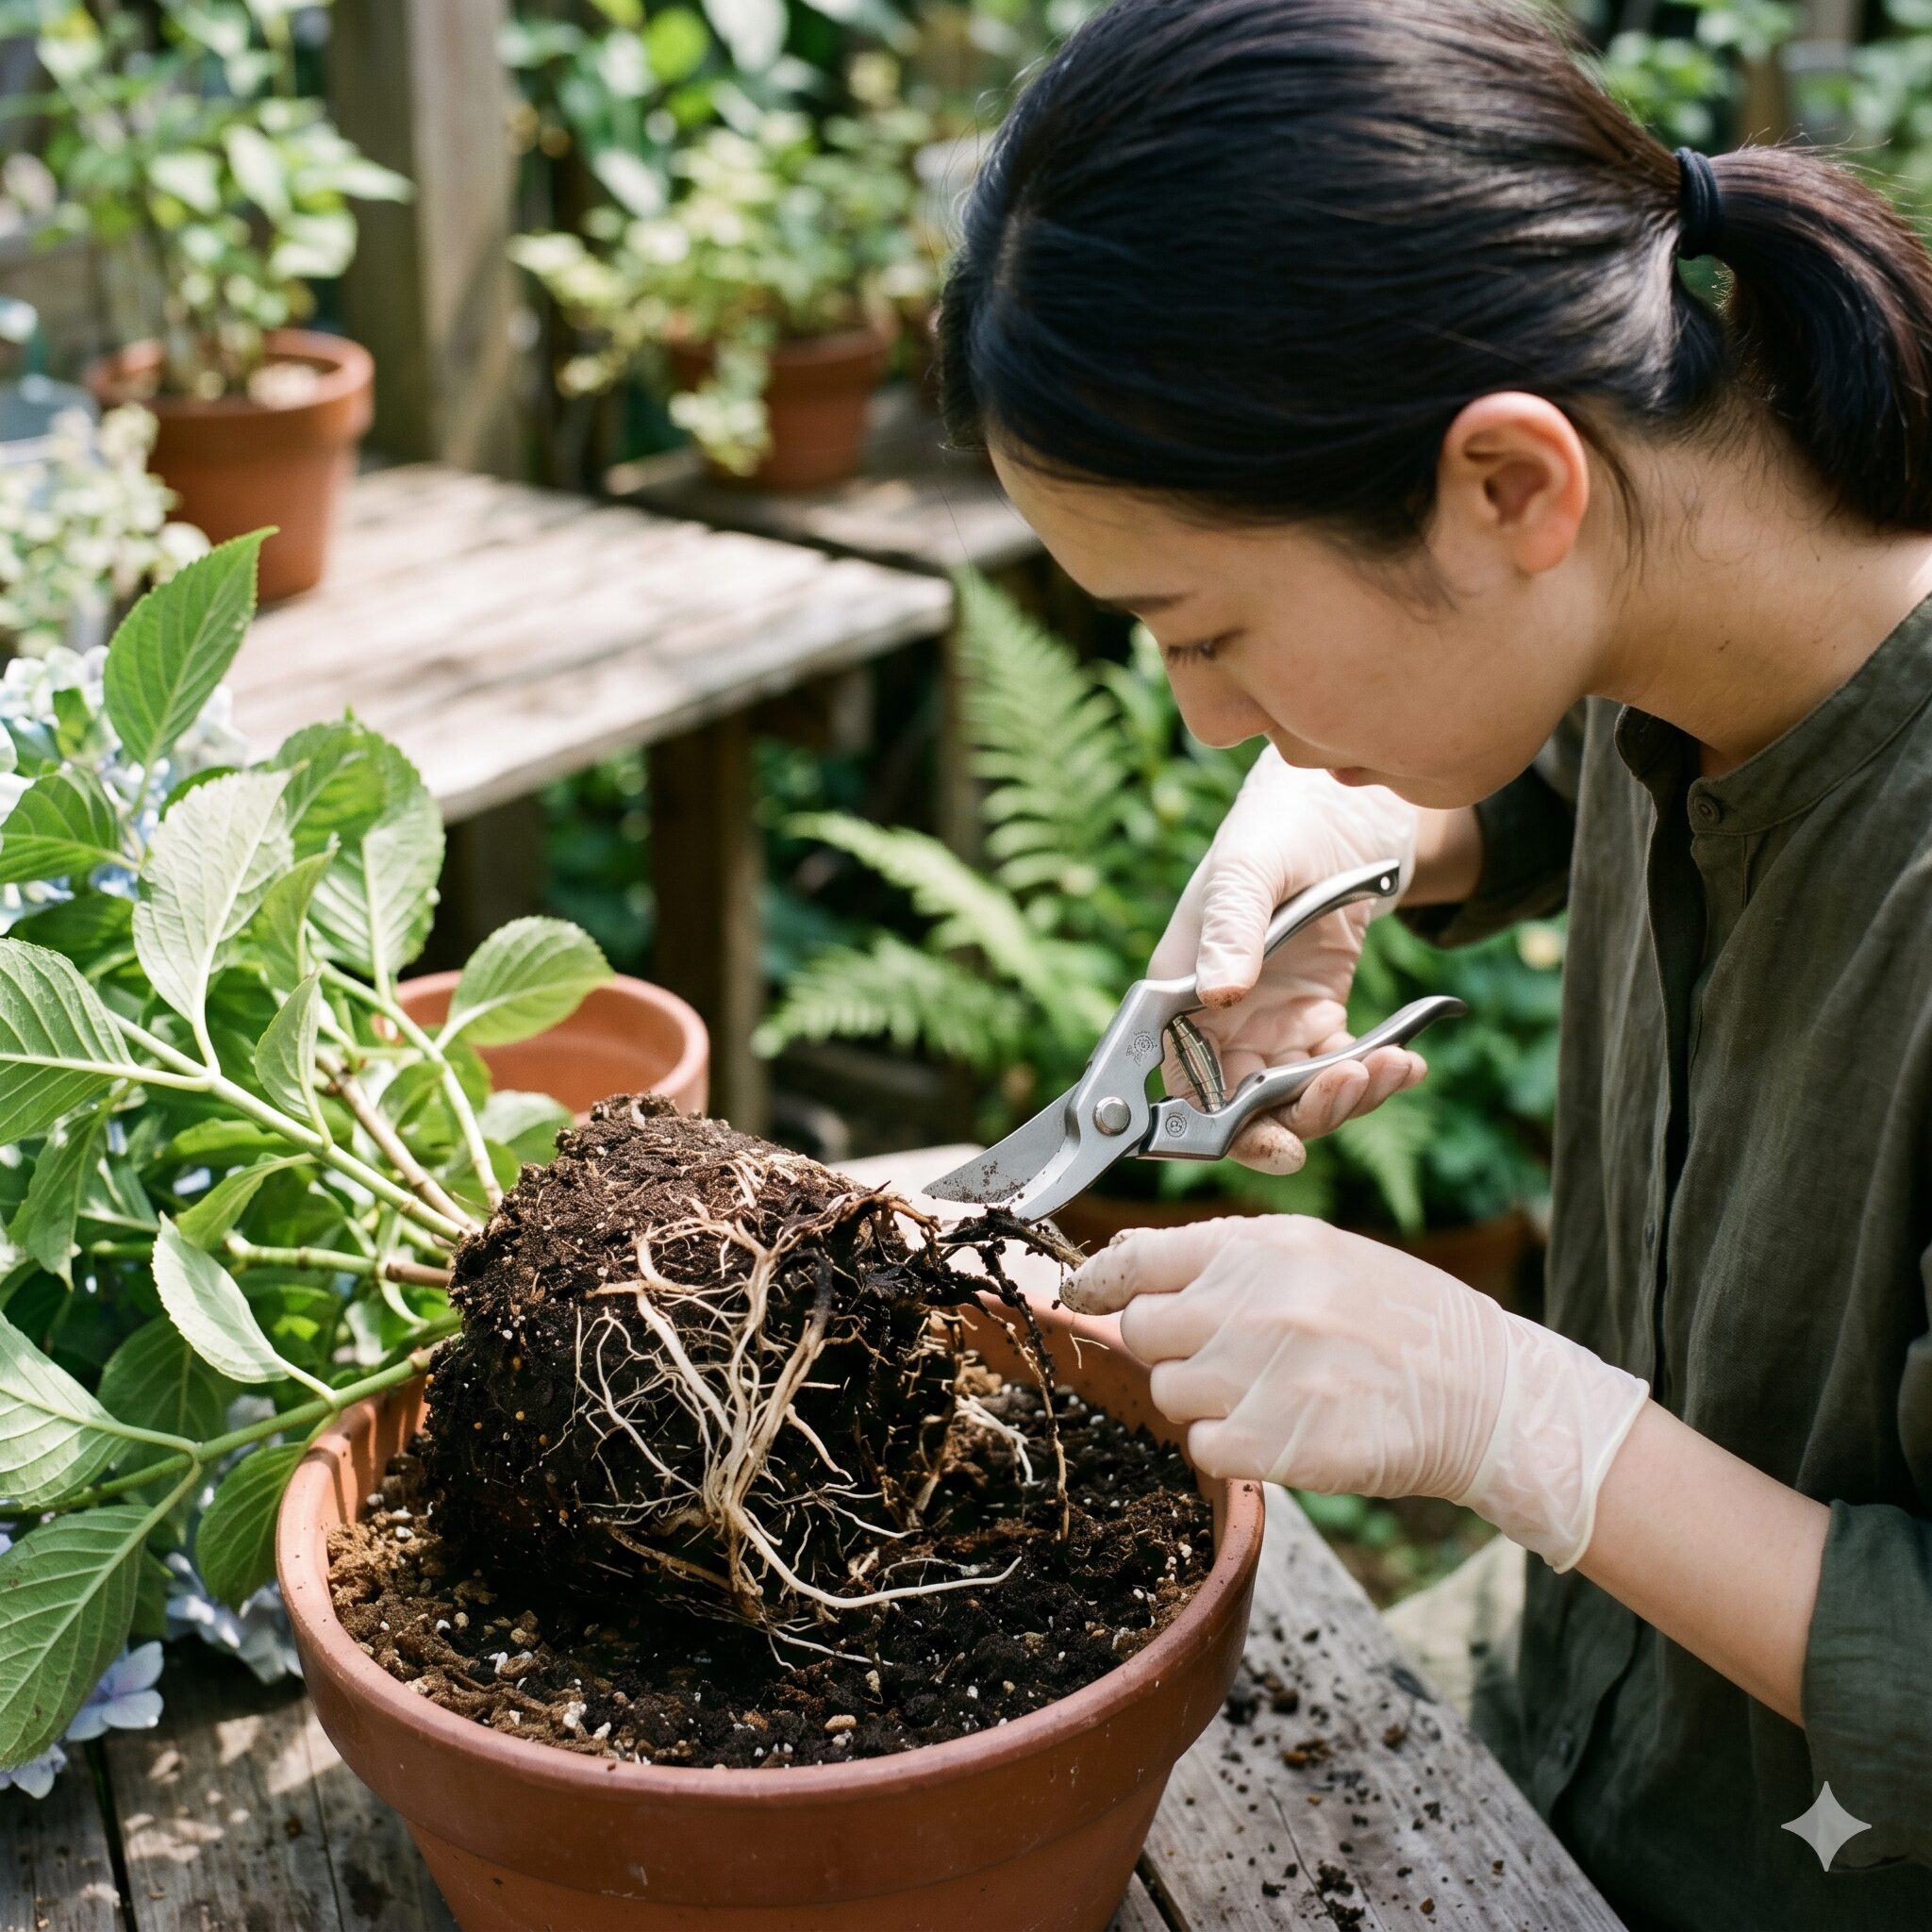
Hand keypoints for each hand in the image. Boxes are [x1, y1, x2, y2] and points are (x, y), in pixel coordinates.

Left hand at [1066, 1216, 1648, 1570]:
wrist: (1481, 1389)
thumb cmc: (1391, 1315)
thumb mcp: (1313, 1253)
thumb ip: (1222, 1261)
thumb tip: (1123, 1271)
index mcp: (1259, 1247)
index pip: (1138, 1258)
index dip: (1098, 1282)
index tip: (1079, 1297)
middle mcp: (1254, 1304)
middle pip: (1141, 1331)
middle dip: (1167, 1347)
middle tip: (1217, 1355)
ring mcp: (1265, 1375)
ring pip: (1170, 1393)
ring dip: (1203, 1399)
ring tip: (1266, 1390)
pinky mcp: (1279, 1443)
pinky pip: (1205, 1447)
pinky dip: (1230, 1446)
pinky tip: (1279, 1427)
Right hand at [1154, 750, 1424, 1174]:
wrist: (1344, 810)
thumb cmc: (1280, 824)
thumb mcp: (1253, 866)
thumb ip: (1231, 926)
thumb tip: (1216, 992)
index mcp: (1179, 989)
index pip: (1181, 1083)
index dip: (1219, 1126)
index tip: (1276, 1141)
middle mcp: (1215, 1021)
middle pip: (1242, 1109)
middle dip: (1302, 1115)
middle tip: (1356, 1085)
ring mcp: (1266, 1026)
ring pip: (1295, 1101)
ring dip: (1346, 1099)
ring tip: (1394, 1065)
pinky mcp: (1314, 1023)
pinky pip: (1337, 1074)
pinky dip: (1374, 1078)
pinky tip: (1406, 1058)